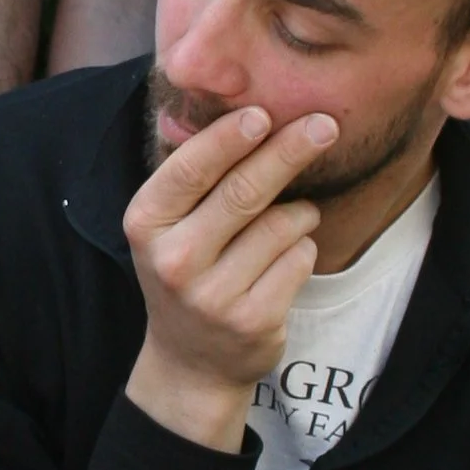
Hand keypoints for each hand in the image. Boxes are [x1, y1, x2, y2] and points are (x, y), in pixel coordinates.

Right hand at [122, 104, 334, 452]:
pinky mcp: (253, 319)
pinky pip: (300, 258)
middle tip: (324, 125)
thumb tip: (251, 108)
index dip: (230, 138)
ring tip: (290, 222)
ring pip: (282, 225)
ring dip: (301, 213)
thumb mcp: (170, 225)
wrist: (190, 361)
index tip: (264, 113)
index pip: (191, 169)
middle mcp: (173, 259)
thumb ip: (198, 176)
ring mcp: (213, 295)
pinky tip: (285, 261)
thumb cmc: (187, 269)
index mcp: (146, 223)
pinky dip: (304, 249)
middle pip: (244, 191)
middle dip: (289, 151)